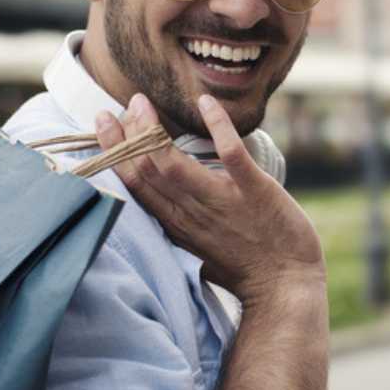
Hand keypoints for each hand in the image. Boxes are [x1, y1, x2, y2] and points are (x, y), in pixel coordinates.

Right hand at [94, 94, 324, 303]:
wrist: (285, 288)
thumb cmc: (244, 267)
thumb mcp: (198, 246)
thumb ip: (178, 220)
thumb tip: (162, 196)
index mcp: (176, 224)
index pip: (133, 185)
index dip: (114, 152)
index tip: (104, 122)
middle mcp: (191, 213)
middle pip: (146, 171)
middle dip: (126, 135)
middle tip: (120, 104)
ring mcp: (221, 202)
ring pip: (173, 165)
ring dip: (152, 130)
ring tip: (141, 102)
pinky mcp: (255, 192)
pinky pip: (231, 154)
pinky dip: (218, 125)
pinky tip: (205, 101)